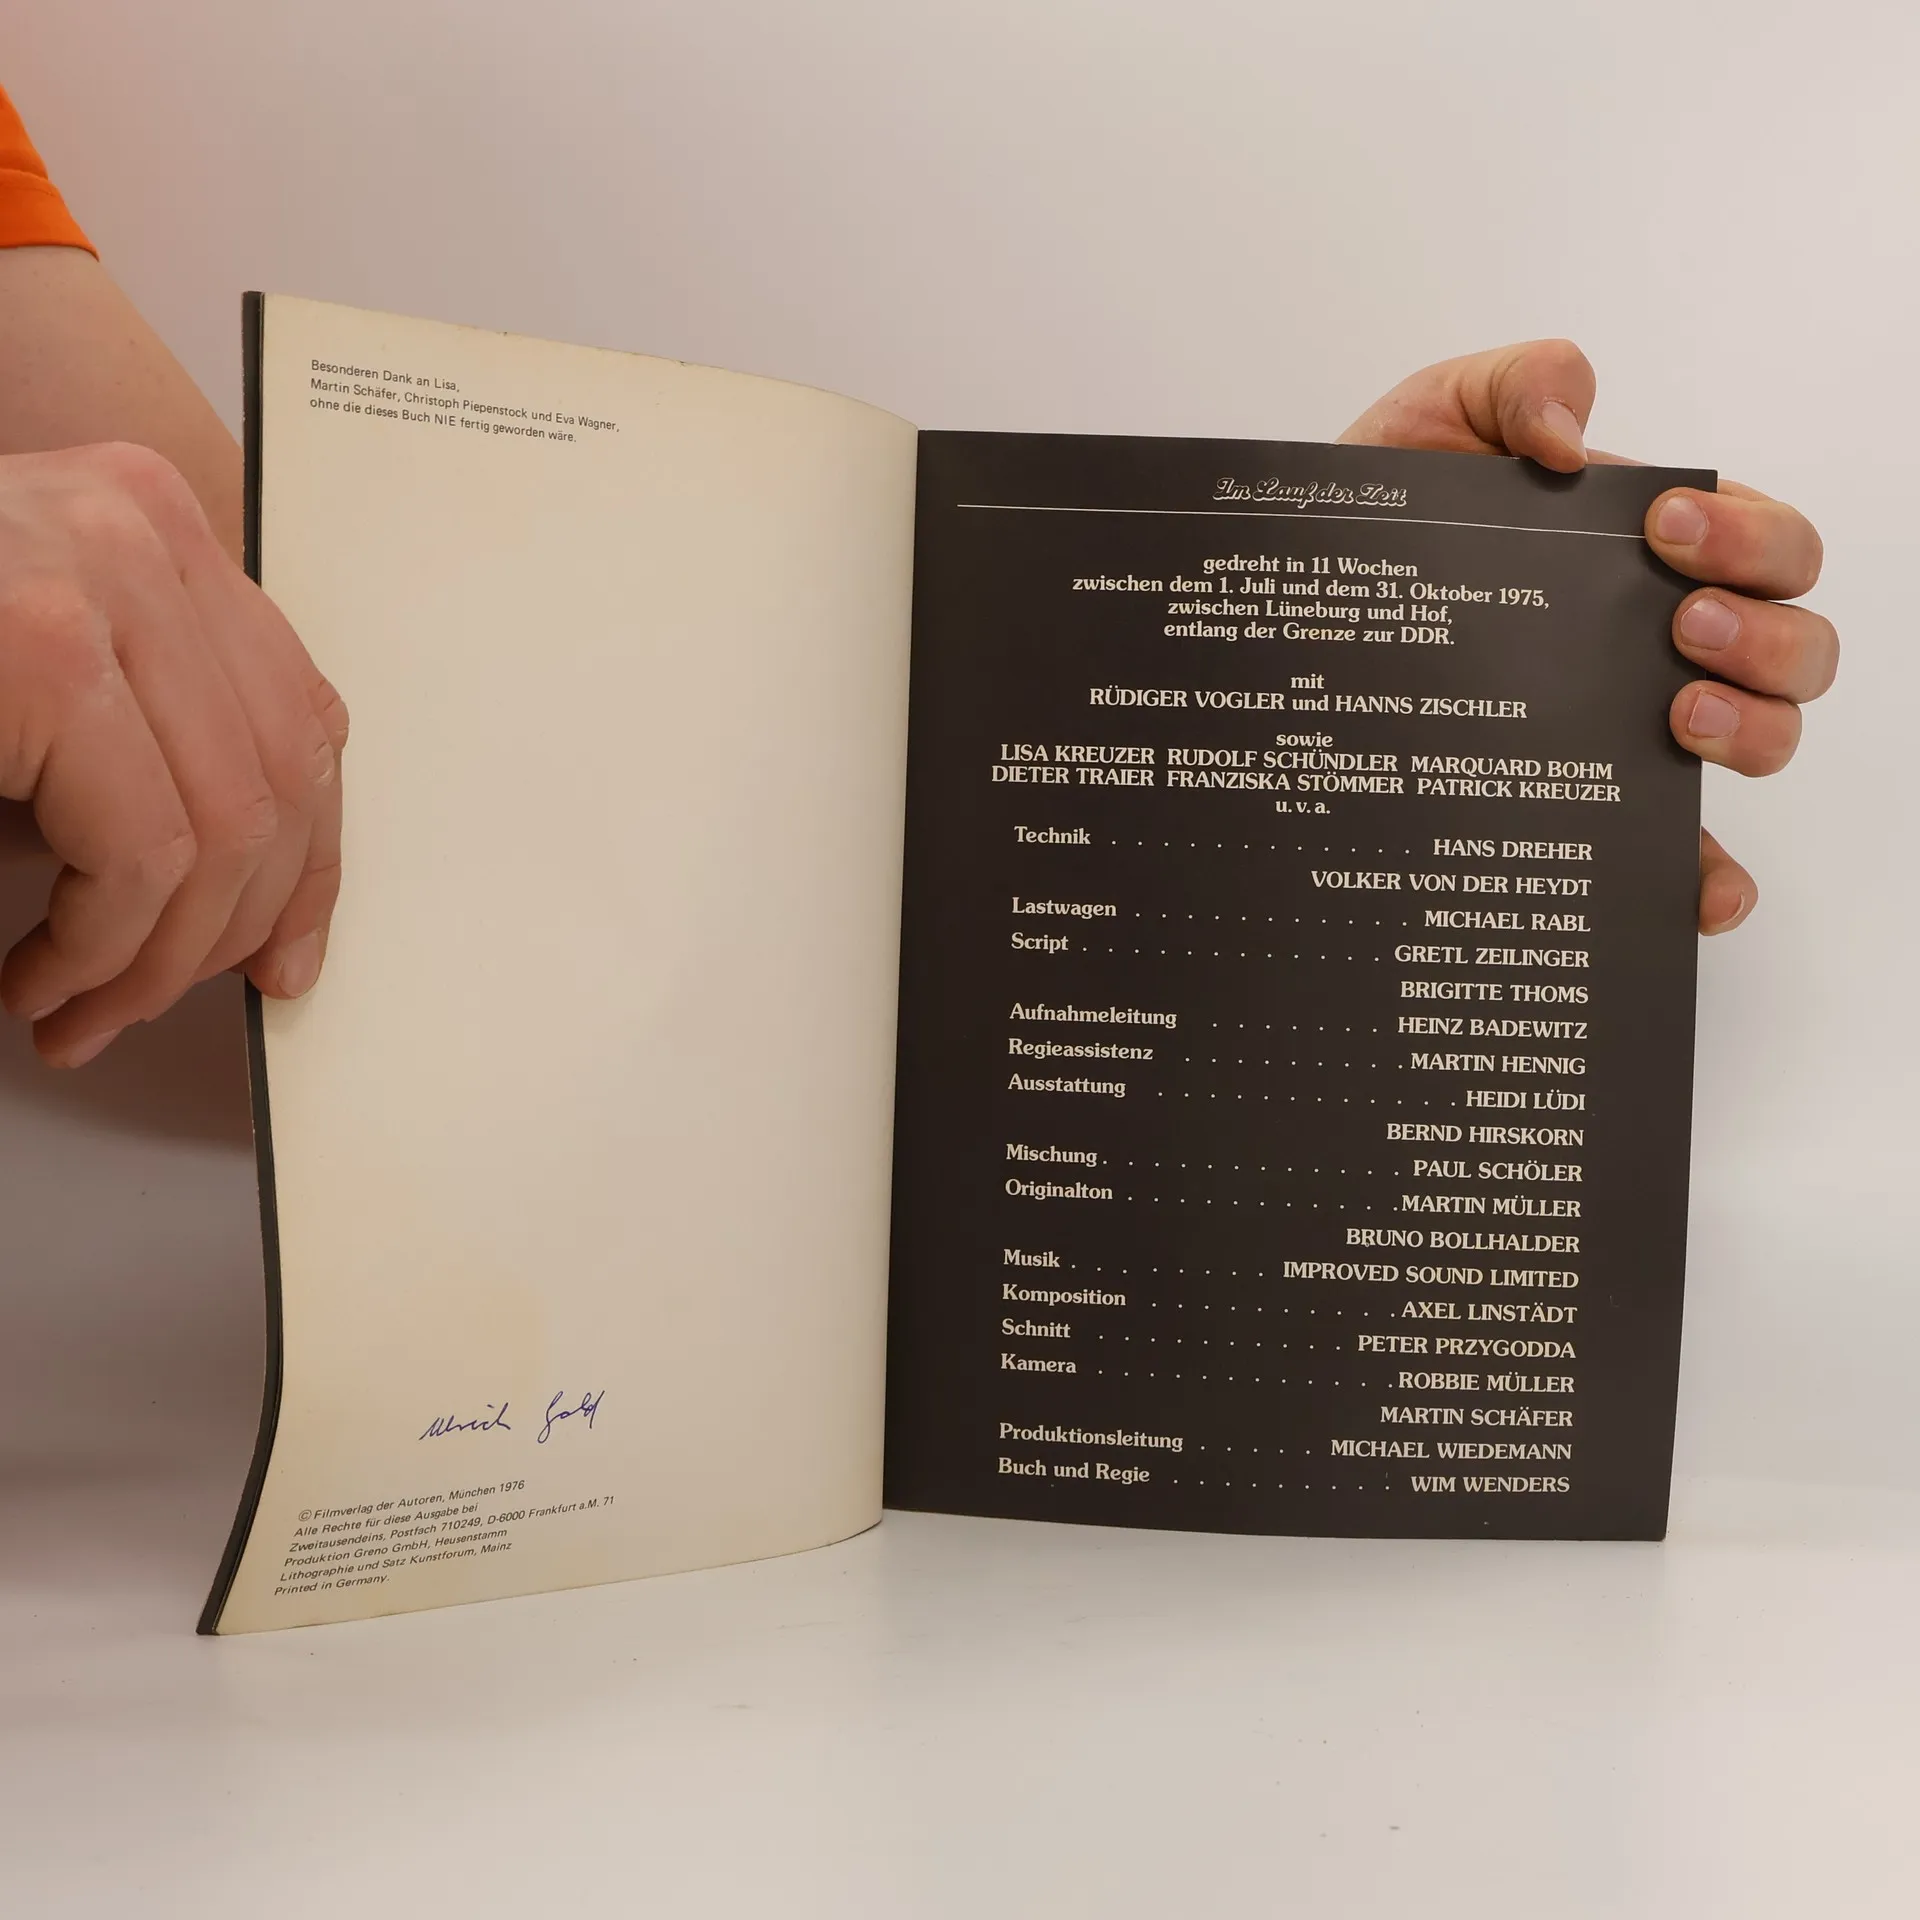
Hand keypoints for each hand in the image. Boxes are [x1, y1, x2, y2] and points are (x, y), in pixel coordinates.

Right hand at [0, 443, 347, 1065]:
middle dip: (228, 930)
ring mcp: (97, 573)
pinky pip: (145, 852)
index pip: (301, 717)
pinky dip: (100, 949)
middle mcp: (139, 525)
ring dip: (156, 960)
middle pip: (283, 778)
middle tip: (145, 1005)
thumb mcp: (38, 694)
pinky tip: (34, 980)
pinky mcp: (45, 645)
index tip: (281, 956)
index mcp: (149, 524)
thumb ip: (145, 741)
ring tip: (79, 1009)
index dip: (308, 863)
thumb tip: (263, 895)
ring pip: (226, 831)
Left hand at [1340, 340, 1834, 933]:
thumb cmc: (1380, 515)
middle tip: (1679, 623)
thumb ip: (1515, 385)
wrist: (1290, 607)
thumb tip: (1570, 435)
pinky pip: (1675, 860)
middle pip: (1795, 643)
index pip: (1764, 543)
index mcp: (1646, 552)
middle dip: (1766, 630)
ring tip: (1677, 716)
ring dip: (1756, 728)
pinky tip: (1697, 889)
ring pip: (1766, 739)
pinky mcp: (1586, 808)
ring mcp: (1627, 729)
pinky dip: (1707, 879)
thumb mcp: (1434, 420)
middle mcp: (1656, 643)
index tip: (1667, 528)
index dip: (1750, 537)